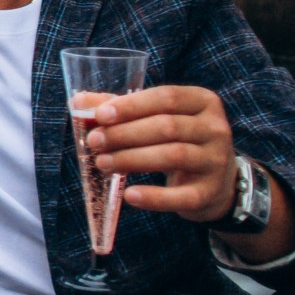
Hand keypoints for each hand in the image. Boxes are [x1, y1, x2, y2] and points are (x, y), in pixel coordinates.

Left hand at [84, 84, 235, 223]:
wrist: (215, 180)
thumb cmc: (176, 140)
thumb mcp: (155, 118)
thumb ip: (119, 108)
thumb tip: (78, 101)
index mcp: (201, 101)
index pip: (166, 97)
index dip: (131, 106)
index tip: (100, 116)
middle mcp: (215, 128)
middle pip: (167, 127)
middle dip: (125, 134)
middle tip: (94, 142)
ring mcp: (216, 161)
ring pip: (173, 156)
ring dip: (132, 159)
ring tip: (102, 163)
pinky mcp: (210, 192)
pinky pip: (181, 196)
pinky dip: (154, 197)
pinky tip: (130, 196)